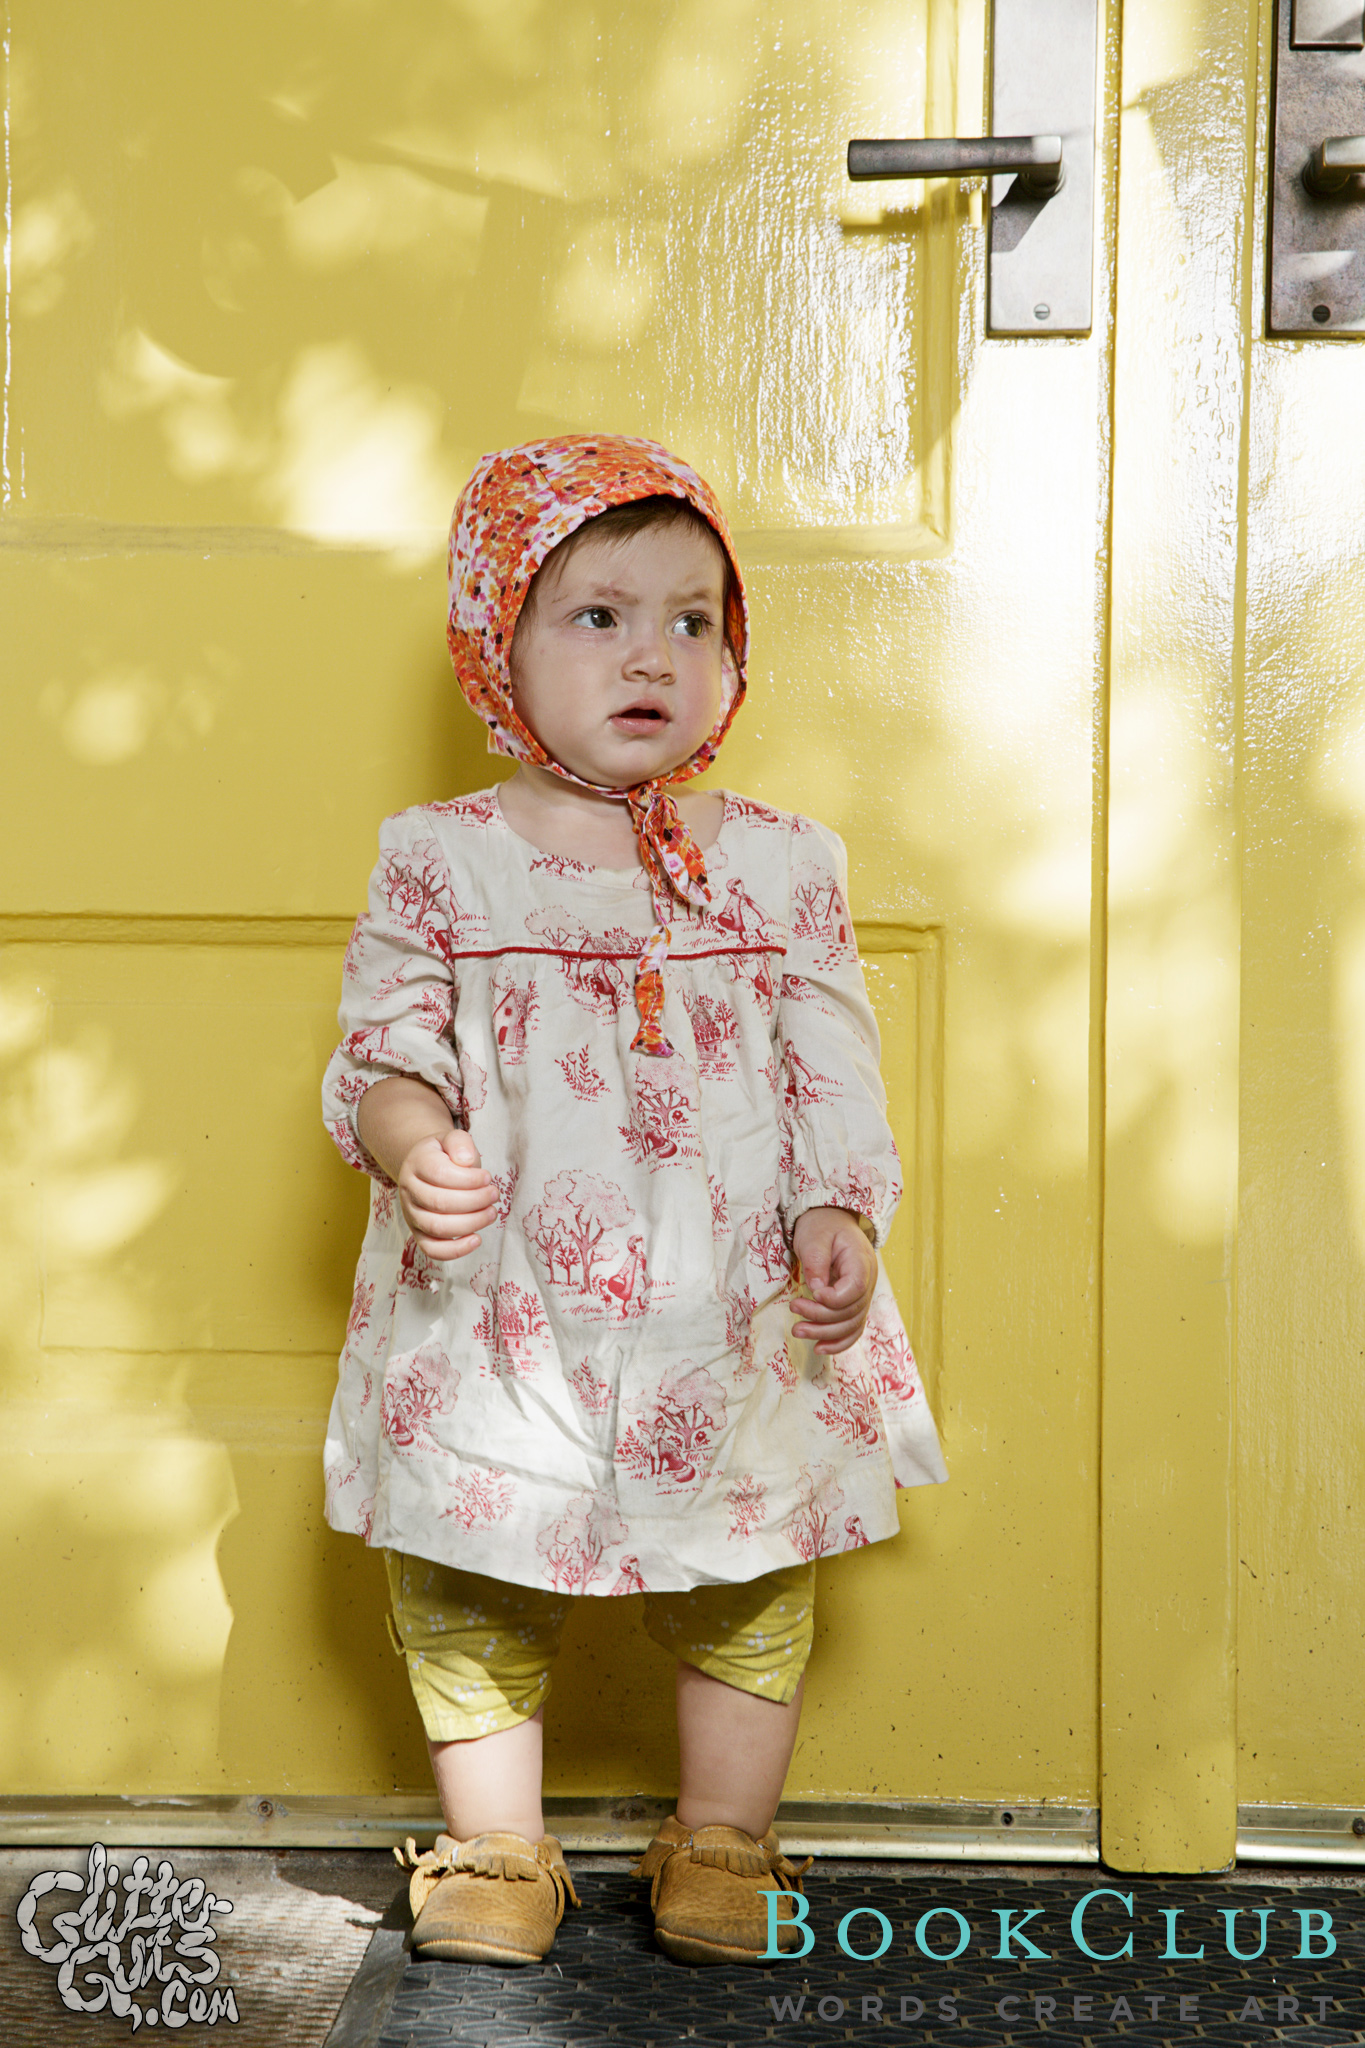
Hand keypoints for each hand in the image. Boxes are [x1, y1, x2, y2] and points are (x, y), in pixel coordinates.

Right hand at [397, 1128, 497, 1259]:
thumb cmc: (447, 1156)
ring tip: (491, 1213)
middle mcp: (409, 1190)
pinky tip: (476, 1239)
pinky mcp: (418, 1233)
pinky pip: (432, 1249)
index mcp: (417, 1163)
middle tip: (494, 1194)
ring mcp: (411, 1214)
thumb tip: (466, 1161)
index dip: (468, 1180)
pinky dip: (455, 1250)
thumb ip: (460, 1142)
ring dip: (471, 1223)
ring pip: (437, 1227)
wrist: (428, 1168)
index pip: (440, 1174)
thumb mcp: (453, 1139)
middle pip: (439, 1203)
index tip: (487, 1178)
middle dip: (474, 1201)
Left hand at [789, 1207, 876, 1356]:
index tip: (812, 1293)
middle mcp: (868, 1281)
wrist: (830, 1221)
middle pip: (851, 1311)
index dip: (834, 1299)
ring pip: (851, 1325)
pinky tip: (819, 1348)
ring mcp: (863, 1294)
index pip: (856, 1289)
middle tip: (794, 1308)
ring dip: (825, 1333)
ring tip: (798, 1331)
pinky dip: (838, 1342)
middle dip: (821, 1317)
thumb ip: (817, 1261)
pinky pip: (852, 1329)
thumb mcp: (815, 1236)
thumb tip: (816, 1289)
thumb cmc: (821, 1226)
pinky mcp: (853, 1303)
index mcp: (861, 1261)